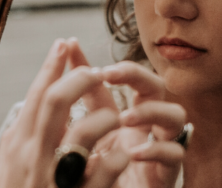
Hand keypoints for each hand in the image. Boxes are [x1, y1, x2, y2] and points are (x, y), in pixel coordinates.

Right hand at [0, 39, 130, 187]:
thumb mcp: (10, 167)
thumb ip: (20, 136)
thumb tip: (30, 104)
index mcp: (18, 146)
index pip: (35, 94)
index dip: (52, 66)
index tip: (65, 44)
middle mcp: (33, 158)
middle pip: (56, 101)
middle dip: (80, 78)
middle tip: (96, 70)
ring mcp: (57, 179)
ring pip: (85, 130)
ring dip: (105, 117)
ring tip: (115, 117)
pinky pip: (108, 167)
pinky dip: (119, 154)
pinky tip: (124, 152)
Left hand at [64, 41, 184, 187]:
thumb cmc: (90, 183)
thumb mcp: (73, 144)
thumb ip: (67, 112)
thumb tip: (46, 80)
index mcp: (120, 118)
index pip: (116, 81)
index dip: (98, 62)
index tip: (71, 47)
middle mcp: (144, 129)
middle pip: (155, 86)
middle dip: (134, 74)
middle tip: (108, 75)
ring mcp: (157, 150)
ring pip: (175, 115)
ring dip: (152, 111)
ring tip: (125, 118)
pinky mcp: (165, 176)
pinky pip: (175, 154)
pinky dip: (159, 150)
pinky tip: (136, 153)